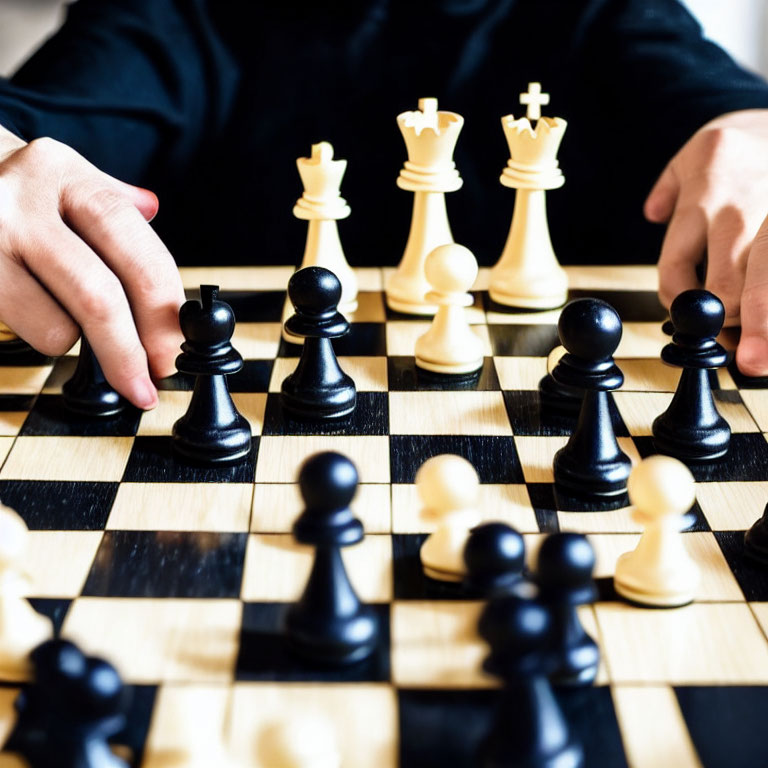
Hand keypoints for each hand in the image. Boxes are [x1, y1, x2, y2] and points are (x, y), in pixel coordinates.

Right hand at [0, 125, 184, 406]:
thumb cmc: (18, 192)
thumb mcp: (70, 181)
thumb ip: (123, 219)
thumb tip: (163, 256)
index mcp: (67, 176)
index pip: (136, 252)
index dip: (164, 314)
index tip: (174, 351)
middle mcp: (21, 203)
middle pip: (99, 296)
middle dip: (131, 351)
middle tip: (146, 381)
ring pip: (57, 327)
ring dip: (76, 341)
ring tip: (67, 315)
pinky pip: (24, 333)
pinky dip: (42, 334)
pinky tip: (34, 310)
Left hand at [644, 109, 767, 374]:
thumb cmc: (743, 141)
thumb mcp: (694, 153)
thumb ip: (669, 189)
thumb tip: (653, 214)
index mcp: (700, 205)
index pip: (675, 272)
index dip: (677, 303)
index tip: (685, 316)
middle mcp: (736, 217)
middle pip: (725, 291)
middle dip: (727, 328)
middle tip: (735, 358)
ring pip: (761, 286)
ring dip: (760, 324)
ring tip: (760, 356)